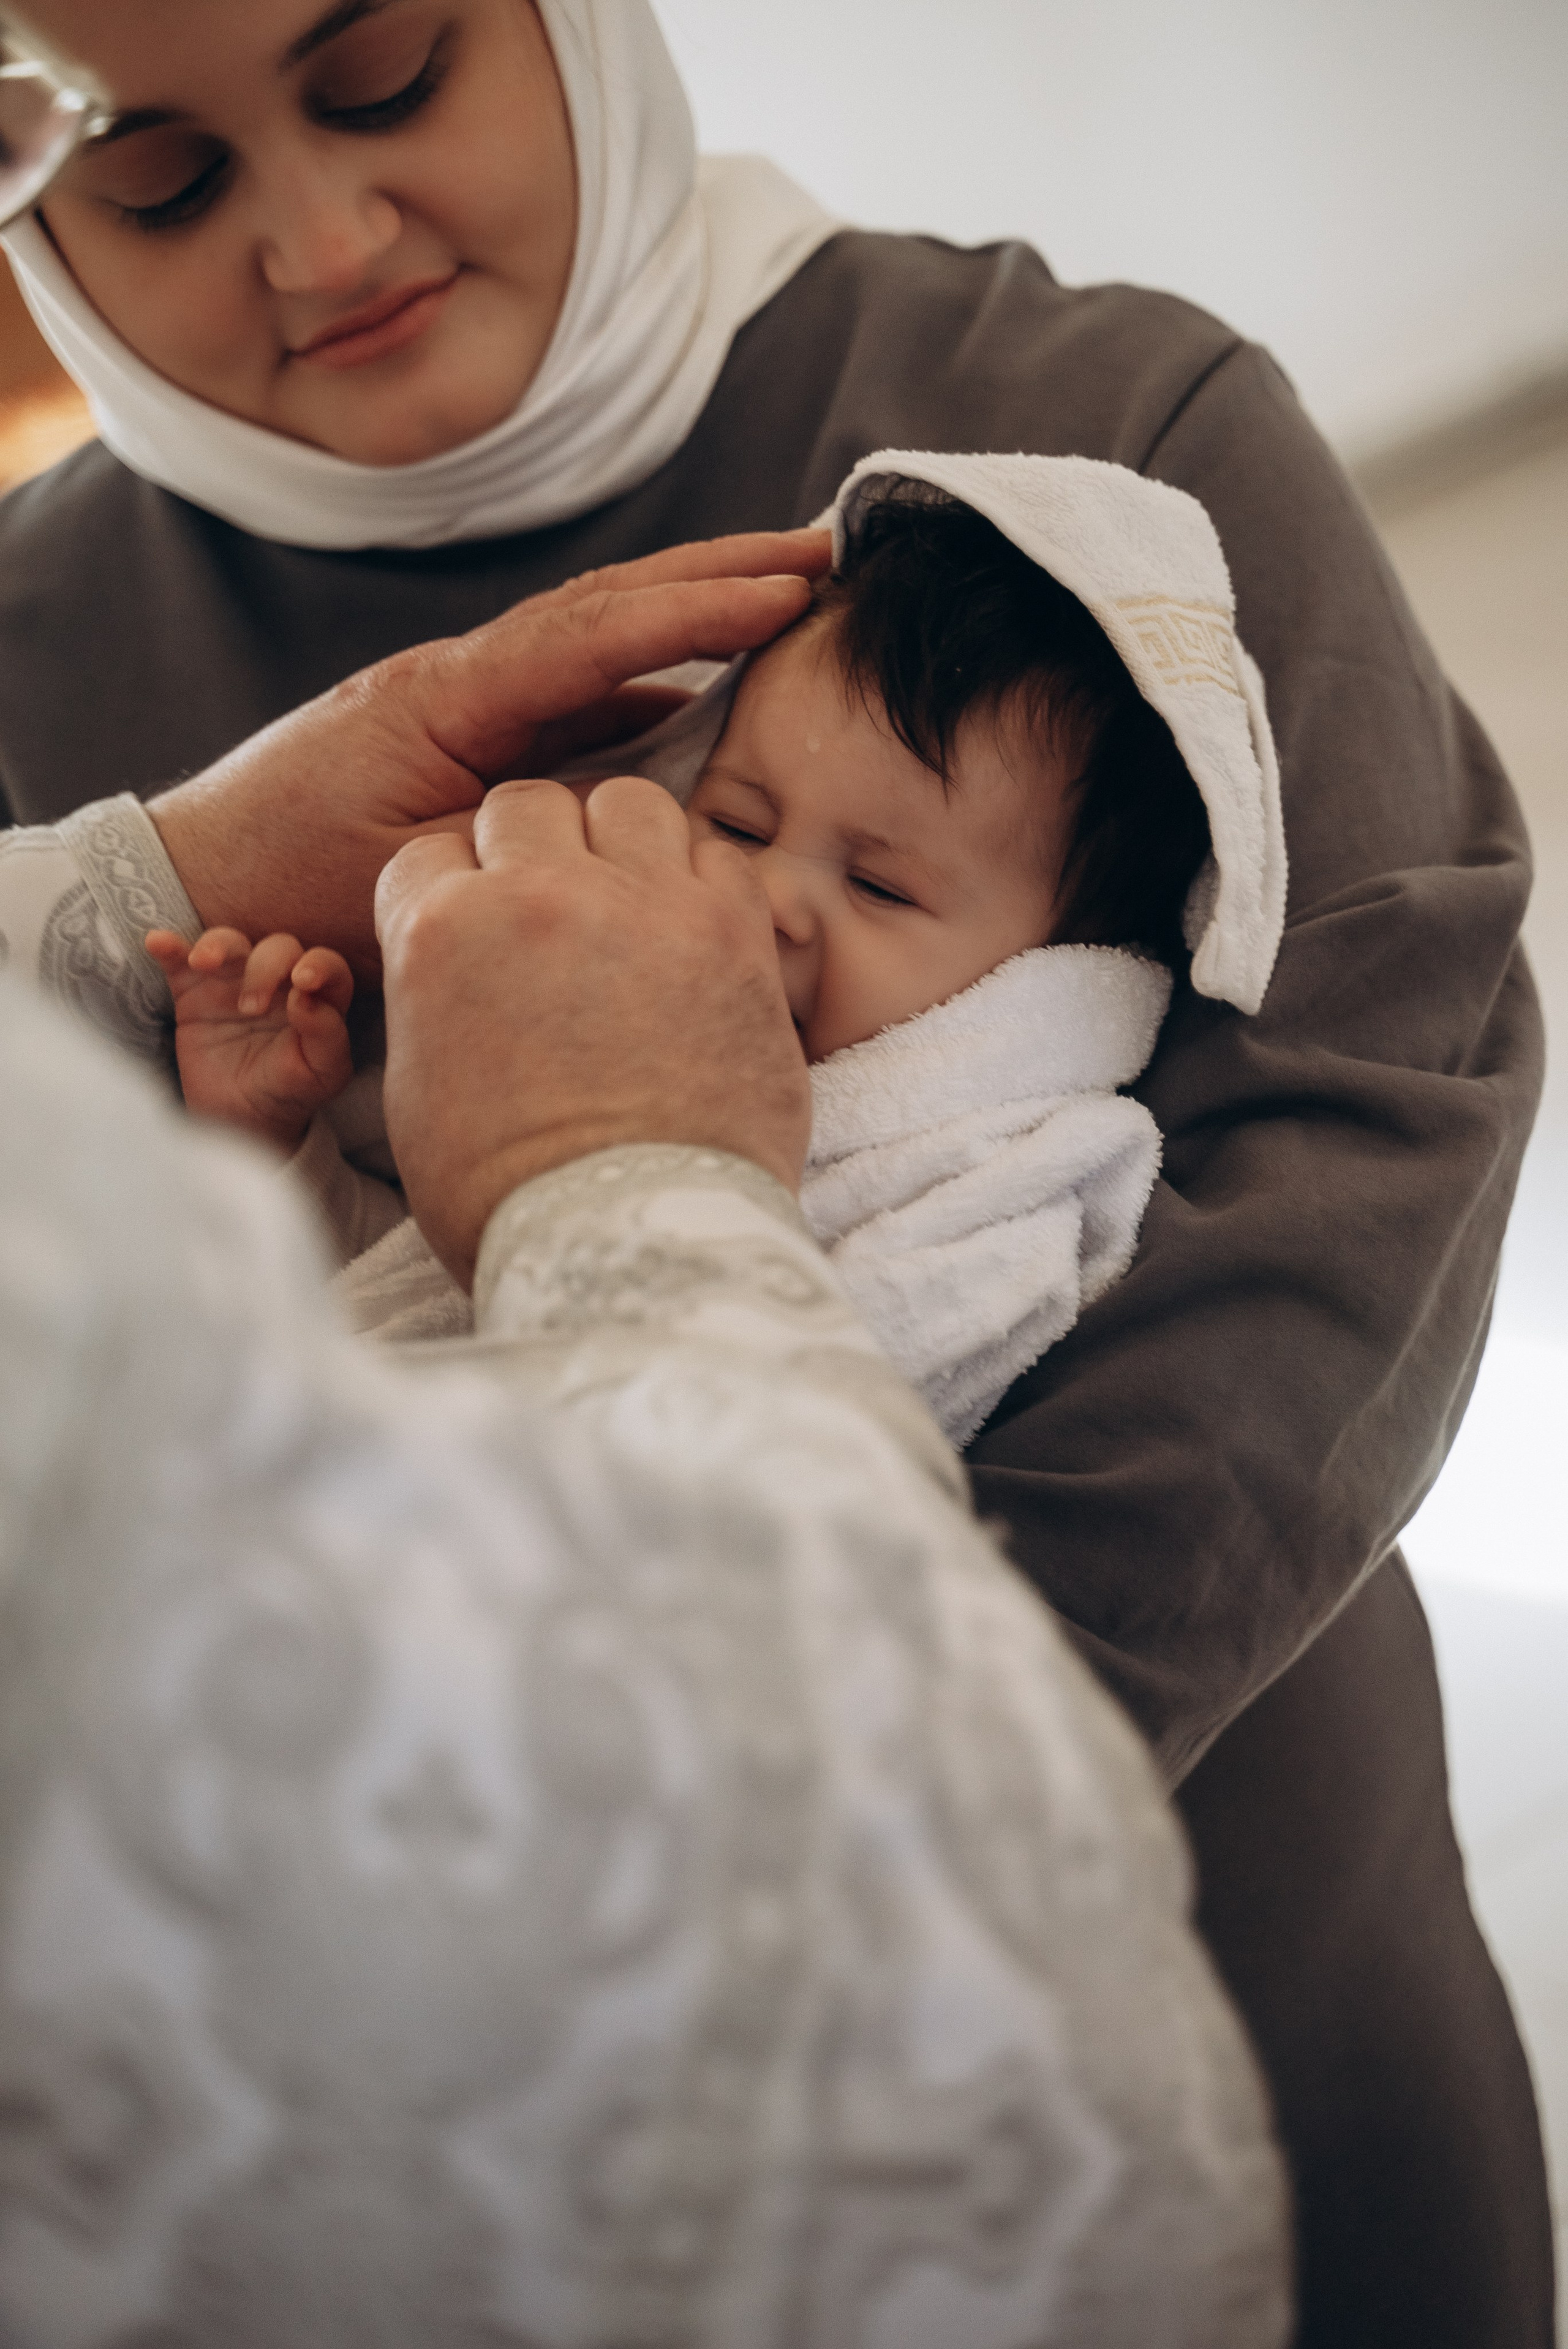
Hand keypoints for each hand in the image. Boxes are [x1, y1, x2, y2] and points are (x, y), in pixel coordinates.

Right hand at [146, 927, 353, 1150]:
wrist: (239, 1120)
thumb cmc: (289, 1092)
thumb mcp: (321, 1075)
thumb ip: (327, 1035)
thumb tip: (306, 998)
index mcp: (315, 998)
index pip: (326, 964)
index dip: (319, 964)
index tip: (303, 981)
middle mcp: (278, 982)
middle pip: (277, 947)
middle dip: (266, 968)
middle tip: (250, 1009)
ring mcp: (233, 983)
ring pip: (230, 942)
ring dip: (217, 945)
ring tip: (201, 964)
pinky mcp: (193, 992)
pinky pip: (179, 961)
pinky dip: (168, 947)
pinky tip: (158, 943)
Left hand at [147, 532, 829, 980]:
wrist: (195, 882)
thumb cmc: (282, 890)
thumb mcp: (398, 874)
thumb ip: (502, 838)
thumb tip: (613, 827)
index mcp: (447, 698)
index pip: (594, 637)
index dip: (697, 613)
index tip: (788, 592)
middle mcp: (463, 679)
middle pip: (609, 605)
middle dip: (720, 576)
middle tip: (823, 555)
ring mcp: (468, 700)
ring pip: (599, 637)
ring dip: (694, 610)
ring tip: (788, 591)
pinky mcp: (471, 733)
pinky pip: (578, 694)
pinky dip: (651, 675)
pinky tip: (711, 688)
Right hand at [376, 774, 810, 1286]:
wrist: (629, 1242)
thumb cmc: (511, 1193)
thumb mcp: (420, 1091)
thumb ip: (435, 996)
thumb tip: (461, 968)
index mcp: (441, 933)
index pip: (433, 853)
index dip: (456, 890)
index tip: (482, 929)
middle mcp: (538, 895)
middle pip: (524, 806)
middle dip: (531, 851)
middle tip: (555, 913)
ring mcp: (642, 903)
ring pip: (625, 802)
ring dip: (620, 843)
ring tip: (629, 904)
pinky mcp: (731, 929)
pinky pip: (716, 851)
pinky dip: (700, 879)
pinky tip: (692, 931)